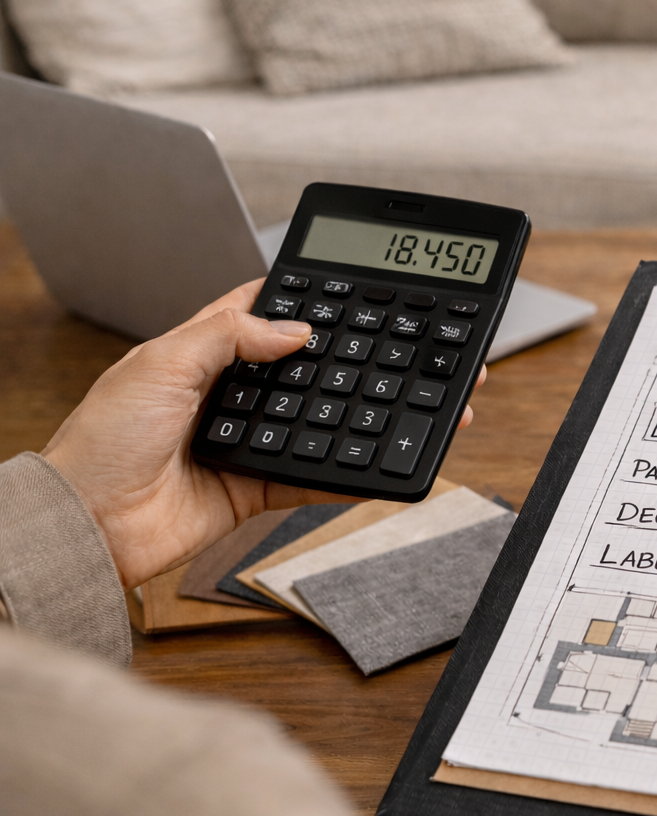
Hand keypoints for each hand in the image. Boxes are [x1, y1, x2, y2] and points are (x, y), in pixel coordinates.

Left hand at [42, 280, 486, 588]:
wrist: (86, 524)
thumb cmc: (100, 441)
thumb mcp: (160, 364)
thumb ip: (228, 337)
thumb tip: (294, 329)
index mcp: (201, 354)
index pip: (262, 315)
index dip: (303, 302)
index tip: (352, 291)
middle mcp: (229, 396)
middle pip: (304, 371)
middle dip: (352, 360)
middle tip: (404, 348)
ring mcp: (247, 443)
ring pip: (320, 423)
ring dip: (362, 415)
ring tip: (410, 400)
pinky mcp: (257, 489)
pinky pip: (316, 479)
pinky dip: (351, 475)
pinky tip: (383, 461)